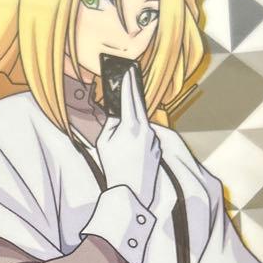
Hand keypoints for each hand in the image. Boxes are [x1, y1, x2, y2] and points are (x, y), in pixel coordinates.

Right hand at [96, 68, 160, 207]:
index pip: (130, 97)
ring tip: (122, 127)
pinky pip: (147, 136)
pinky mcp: (158, 148)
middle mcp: (147, 129)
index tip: (128, 70)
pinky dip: (138, 136)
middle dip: (134, 92)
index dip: (128, 82)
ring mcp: (155, 138)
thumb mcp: (104, 141)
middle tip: (131, 77)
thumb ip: (111, 123)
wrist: (131, 191)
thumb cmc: (113, 166)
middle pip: (139, 105)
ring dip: (133, 120)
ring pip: (143, 123)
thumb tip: (118, 113)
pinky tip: (130, 147)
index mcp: (132, 125)